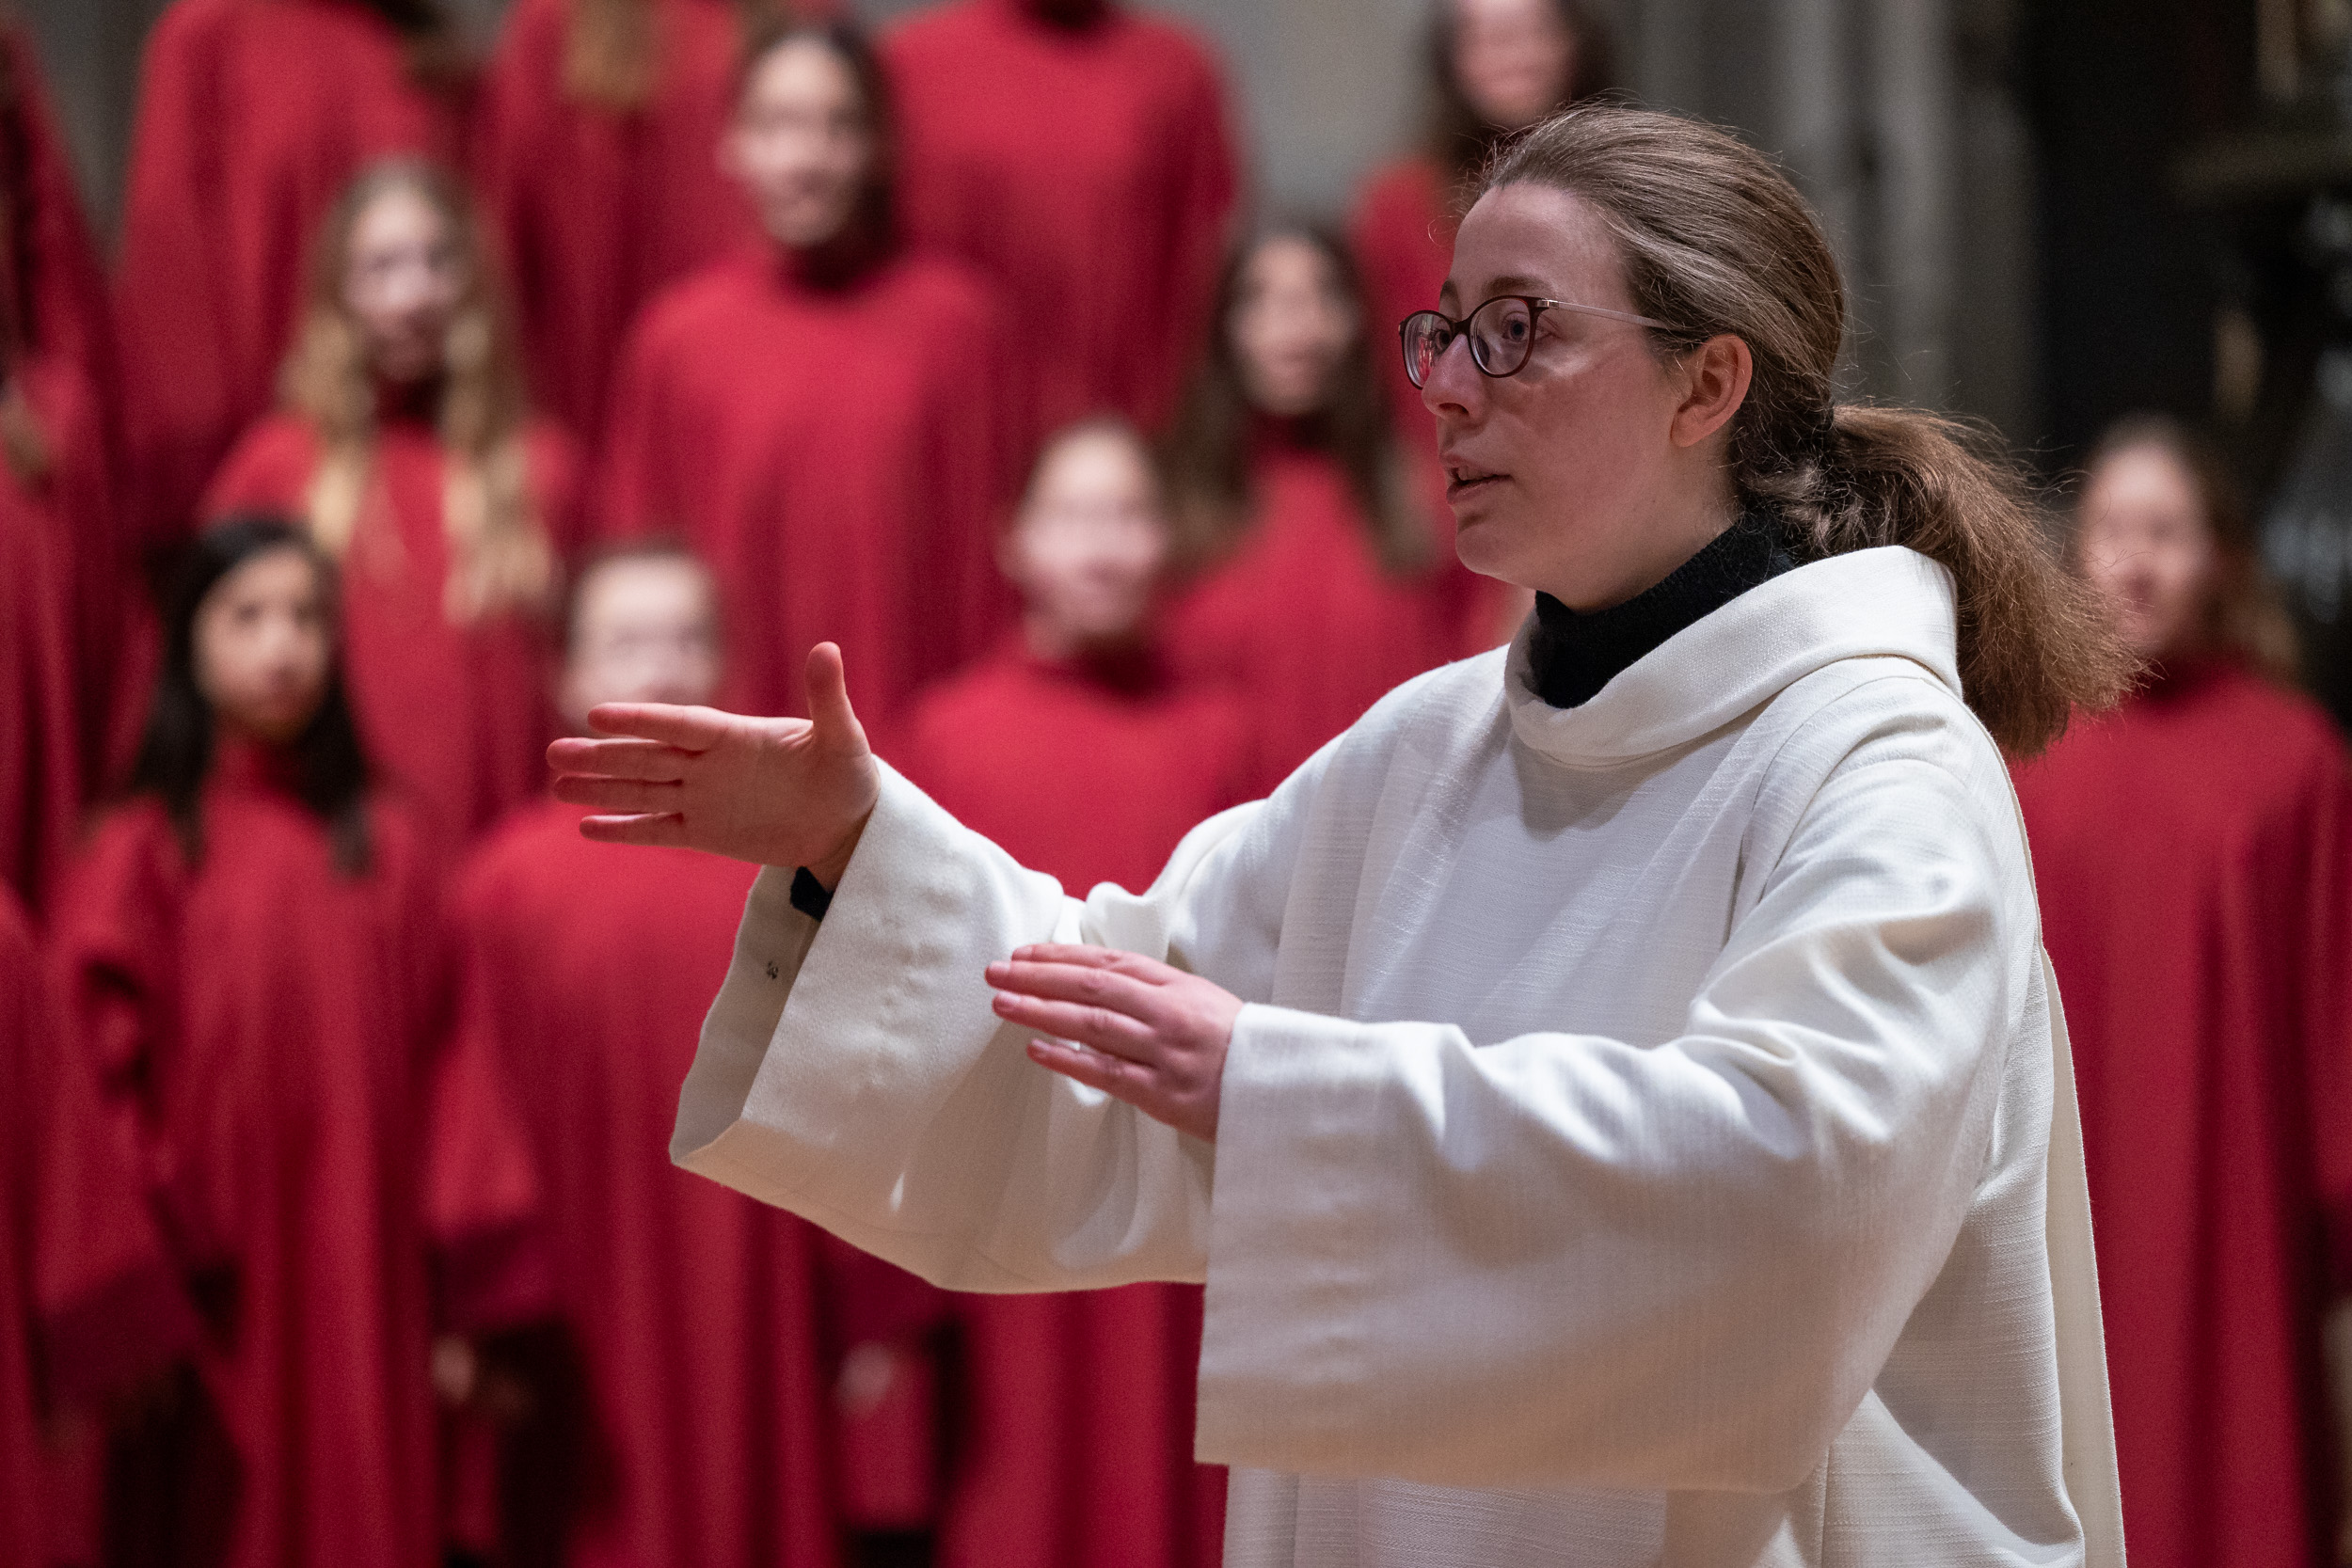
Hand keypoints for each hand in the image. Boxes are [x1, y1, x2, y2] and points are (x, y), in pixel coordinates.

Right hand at [549, 642, 878, 880]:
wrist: (849, 821)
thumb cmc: (849, 772)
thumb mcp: (843, 737)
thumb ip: (827, 698)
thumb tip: (827, 648)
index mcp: (736, 735)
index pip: (681, 724)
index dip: (642, 720)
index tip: (598, 714)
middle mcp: (710, 763)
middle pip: (648, 757)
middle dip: (603, 756)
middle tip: (554, 752)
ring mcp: (705, 797)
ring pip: (643, 791)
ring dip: (601, 788)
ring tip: (557, 783)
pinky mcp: (707, 833)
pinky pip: (659, 831)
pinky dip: (625, 830)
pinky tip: (586, 827)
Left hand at [985, 944, 1239, 1141]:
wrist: (1284, 1090)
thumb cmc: (1240, 1047)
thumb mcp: (1203, 1003)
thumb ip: (1155, 991)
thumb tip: (1097, 979)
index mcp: (1177, 986)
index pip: (1108, 962)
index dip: (1061, 956)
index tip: (1024, 953)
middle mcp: (1168, 1013)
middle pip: (1092, 986)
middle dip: (1039, 976)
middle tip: (997, 971)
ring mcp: (1165, 1053)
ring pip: (1093, 1024)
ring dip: (1042, 1011)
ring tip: (1004, 1003)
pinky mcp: (1164, 1094)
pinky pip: (1107, 1073)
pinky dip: (1069, 1059)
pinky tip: (1036, 1049)